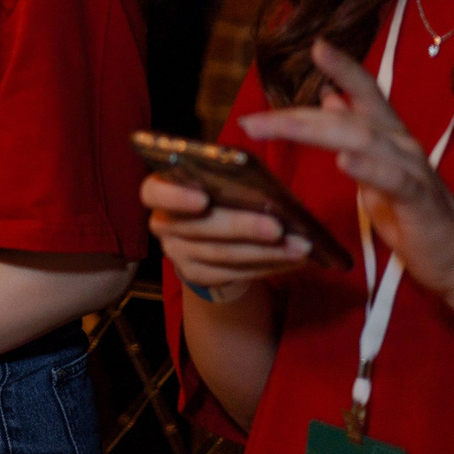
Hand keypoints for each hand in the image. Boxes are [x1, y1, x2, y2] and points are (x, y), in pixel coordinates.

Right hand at [144, 173, 308, 297]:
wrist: (211, 231)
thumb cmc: (219, 194)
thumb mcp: (219, 179)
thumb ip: (230, 180)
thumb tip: (266, 190)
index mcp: (160, 190)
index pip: (154, 193)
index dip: (175, 197)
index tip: (203, 199)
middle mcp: (162, 223)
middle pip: (198, 227)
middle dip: (241, 227)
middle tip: (277, 227)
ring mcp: (176, 252)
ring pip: (220, 254)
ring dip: (264, 251)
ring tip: (299, 247)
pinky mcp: (195, 275)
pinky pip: (232, 274)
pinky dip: (266, 267)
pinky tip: (292, 261)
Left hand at [240, 39, 453, 295]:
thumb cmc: (411, 211)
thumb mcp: (375, 166)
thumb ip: (353, 131)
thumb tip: (328, 97)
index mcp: (389, 135)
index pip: (366, 92)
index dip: (343, 68)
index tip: (316, 45)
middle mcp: (401, 144)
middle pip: (346, 119)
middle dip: (295, 116)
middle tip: (252, 120)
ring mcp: (413, 170)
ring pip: (363, 140)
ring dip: (317, 131)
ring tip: (280, 126)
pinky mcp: (420, 201)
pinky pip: (393, 180)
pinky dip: (368, 169)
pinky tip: (343, 162)